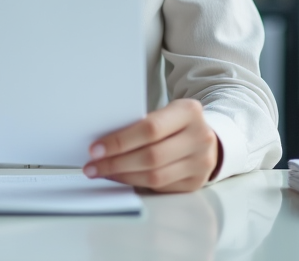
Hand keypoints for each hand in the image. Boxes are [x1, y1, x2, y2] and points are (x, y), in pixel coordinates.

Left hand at [83, 99, 220, 192]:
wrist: (206, 137)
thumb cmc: (175, 123)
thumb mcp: (165, 112)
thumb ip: (141, 123)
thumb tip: (102, 142)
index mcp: (189, 112)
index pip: (149, 129)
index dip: (120, 141)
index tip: (95, 149)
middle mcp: (200, 137)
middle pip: (151, 156)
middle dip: (116, 162)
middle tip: (92, 166)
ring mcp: (201, 162)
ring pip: (155, 176)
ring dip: (123, 176)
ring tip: (102, 172)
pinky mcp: (196, 182)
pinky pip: (160, 186)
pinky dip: (136, 182)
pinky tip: (121, 177)